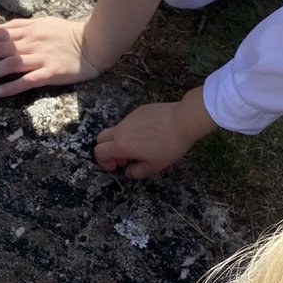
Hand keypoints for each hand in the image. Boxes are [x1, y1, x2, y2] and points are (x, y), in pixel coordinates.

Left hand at [0, 17, 101, 97]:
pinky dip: (14, 85)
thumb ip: (19, 27)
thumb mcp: (41, 23)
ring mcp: (41, 57)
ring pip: (10, 63)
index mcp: (28, 29)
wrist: (95, 42)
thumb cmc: (66, 33)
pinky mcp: (52, 72)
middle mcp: (31, 42)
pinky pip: (30, 80)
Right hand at [94, 86, 217, 178]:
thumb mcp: (154, 166)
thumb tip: (128, 172)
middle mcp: (120, 129)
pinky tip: (150, 135)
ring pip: (116, 130)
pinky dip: (131, 131)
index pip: (99, 152)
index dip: (103, 163)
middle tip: (124, 158)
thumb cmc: (169, 146)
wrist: (183, 120)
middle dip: (107, 150)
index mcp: (121, 144)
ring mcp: (128, 118)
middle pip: (101, 138)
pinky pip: (128, 122)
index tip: (116, 167)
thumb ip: (137, 172)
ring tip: (140, 147)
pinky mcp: (138, 111)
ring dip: (121, 141)